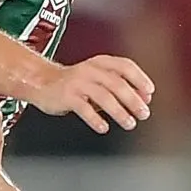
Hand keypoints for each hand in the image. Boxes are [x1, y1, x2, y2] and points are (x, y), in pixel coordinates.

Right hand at [32, 53, 153, 134]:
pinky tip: (103, 127)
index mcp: (100, 63)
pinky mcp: (67, 96)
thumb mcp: (98, 79)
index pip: (125, 66)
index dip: (140, 78)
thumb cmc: (74, 83)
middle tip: (143, 113)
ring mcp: (78, 82)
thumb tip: (144, 98)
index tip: (149, 92)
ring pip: (103, 96)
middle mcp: (90, 70)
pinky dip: (96, 119)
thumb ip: (119, 87)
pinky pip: (84, 108)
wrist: (41, 82)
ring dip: (119, 112)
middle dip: (133, 100)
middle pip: (117, 83)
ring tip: (129, 123)